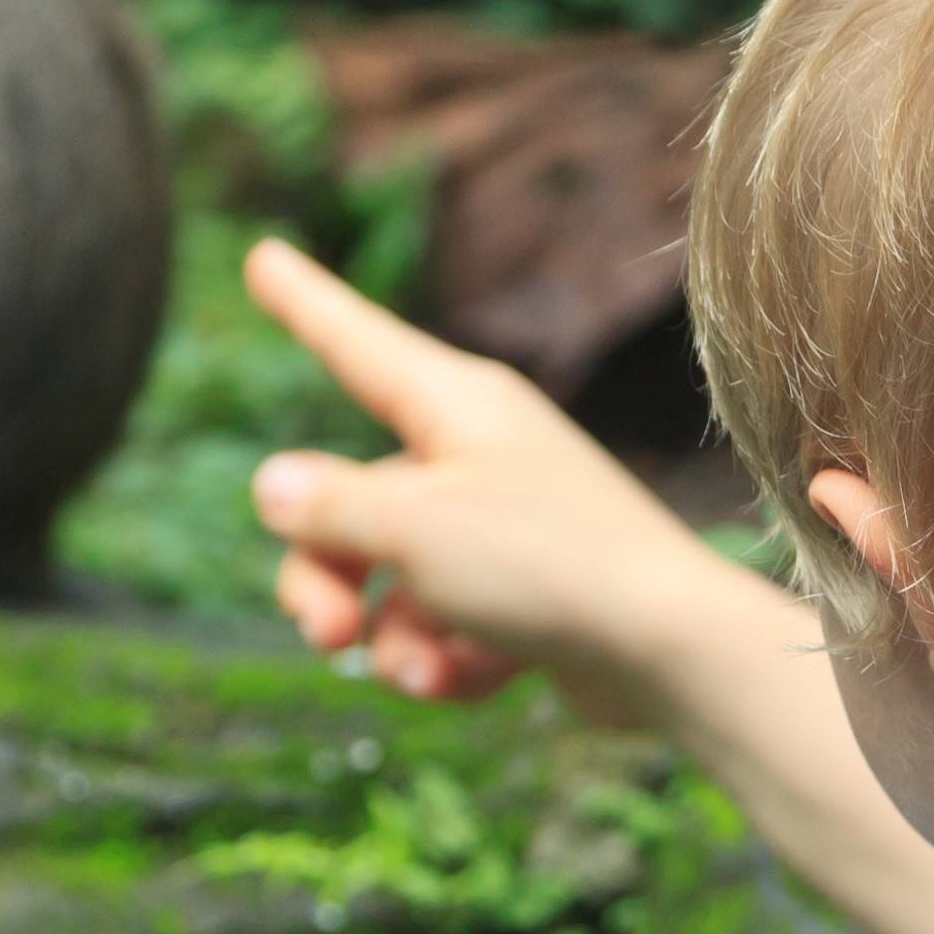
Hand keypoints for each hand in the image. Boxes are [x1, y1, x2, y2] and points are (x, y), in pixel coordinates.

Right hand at [243, 238, 725, 716]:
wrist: (670, 653)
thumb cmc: (548, 565)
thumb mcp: (413, 526)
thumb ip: (328, 505)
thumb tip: (273, 485)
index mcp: (454, 403)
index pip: (354, 342)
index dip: (303, 302)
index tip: (263, 253)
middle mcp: (475, 452)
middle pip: (347, 503)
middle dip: (322, 580)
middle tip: (327, 635)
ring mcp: (501, 526)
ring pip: (390, 580)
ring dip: (390, 639)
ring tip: (422, 671)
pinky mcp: (525, 595)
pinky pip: (445, 627)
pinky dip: (447, 662)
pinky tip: (478, 680)